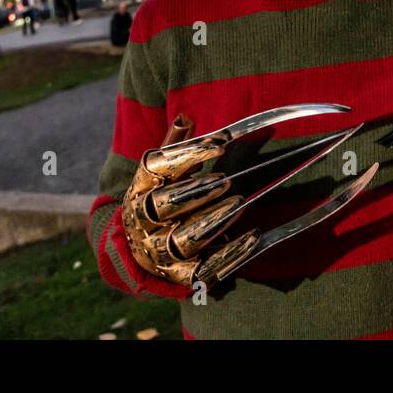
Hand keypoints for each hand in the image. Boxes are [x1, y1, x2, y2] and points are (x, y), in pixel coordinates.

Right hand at [120, 115, 260, 288]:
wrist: (139, 247)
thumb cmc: (159, 195)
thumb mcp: (161, 170)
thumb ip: (175, 145)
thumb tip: (185, 116)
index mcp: (138, 189)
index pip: (156, 168)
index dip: (188, 154)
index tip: (221, 144)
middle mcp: (142, 222)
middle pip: (162, 208)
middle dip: (196, 193)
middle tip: (226, 180)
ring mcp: (158, 251)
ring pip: (181, 240)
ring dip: (211, 222)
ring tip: (238, 204)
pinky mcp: (179, 275)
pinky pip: (203, 269)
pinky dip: (229, 255)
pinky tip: (253, 236)